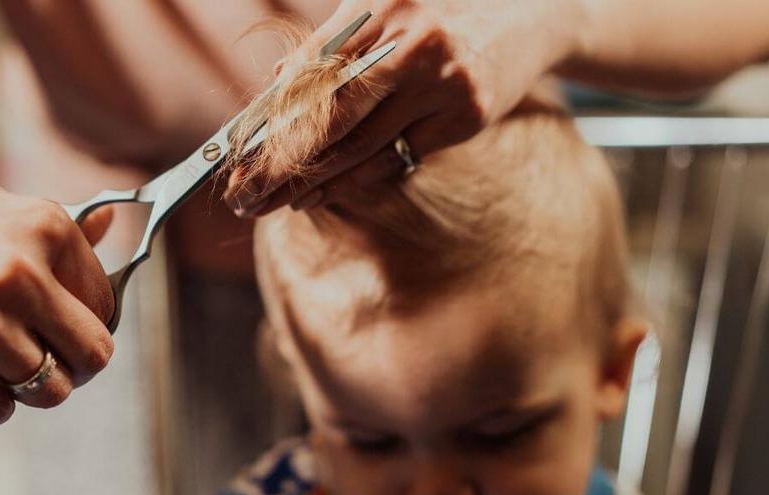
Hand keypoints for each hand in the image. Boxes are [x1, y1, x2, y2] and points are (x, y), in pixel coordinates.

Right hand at [0, 149, 115, 425]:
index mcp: (46, 227)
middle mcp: (18, 272)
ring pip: (50, 390)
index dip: (83, 325)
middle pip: (92, 355)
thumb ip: (59, 231)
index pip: (105, 307)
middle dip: (73, 366)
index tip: (58, 328)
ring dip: (26, 387)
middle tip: (43, 360)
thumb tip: (112, 223)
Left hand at [223, 0, 584, 215]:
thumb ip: (333, 46)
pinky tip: (321, 194)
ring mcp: (444, 81)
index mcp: (383, 6)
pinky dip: (354, 179)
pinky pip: (397, 156)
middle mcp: (414, 41)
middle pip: (331, 113)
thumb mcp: (386, 12)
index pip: (313, 68)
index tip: (238, 152)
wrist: (530, 17)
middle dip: (281, 160)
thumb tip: (276, 86)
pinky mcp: (466, 116)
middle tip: (245, 192)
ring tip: (273, 201)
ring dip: (311, 180)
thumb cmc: (441, 14)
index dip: (270, 116)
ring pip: (361, 144)